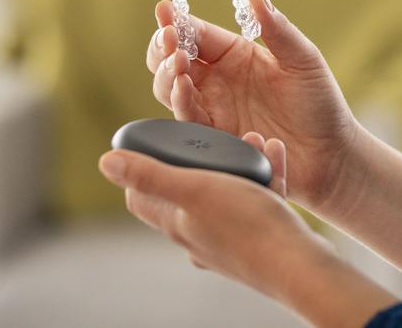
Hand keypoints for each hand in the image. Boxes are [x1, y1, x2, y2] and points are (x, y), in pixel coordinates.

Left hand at [97, 130, 326, 300]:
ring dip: (240, 162)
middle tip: (218, 135)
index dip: (144, 166)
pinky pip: (258, 200)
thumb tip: (104, 161)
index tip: (160, 141)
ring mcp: (228, 241)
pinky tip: (276, 153)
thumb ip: (151, 174)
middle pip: (186, 191)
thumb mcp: (195, 188)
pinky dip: (266, 175)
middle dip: (203, 157)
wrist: (297, 265)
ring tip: (256, 140)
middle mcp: (197, 236)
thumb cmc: (246, 226)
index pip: (141, 197)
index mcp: (176, 224)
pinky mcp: (259, 240)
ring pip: (228, 191)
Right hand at [145, 0, 361, 212]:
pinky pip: (187, 120)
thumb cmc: (320, 102)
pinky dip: (181, 103)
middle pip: (171, 60)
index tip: (165, 10)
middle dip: (162, 47)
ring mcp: (212, 110)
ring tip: (179, 62)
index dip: (177, 21)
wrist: (330, 154)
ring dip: (167, 75)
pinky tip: (184, 88)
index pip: (196, 33)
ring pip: (169, 89)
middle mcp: (216, 81)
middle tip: (168, 39)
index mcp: (234, 54)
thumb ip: (277, 28)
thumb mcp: (302, 59)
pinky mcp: (214, 138)